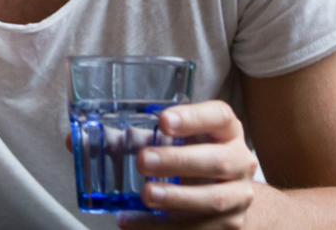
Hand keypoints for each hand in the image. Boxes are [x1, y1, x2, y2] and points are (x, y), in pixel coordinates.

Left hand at [122, 101, 257, 227]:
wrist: (229, 194)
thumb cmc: (196, 154)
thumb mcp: (181, 138)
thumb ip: (148, 135)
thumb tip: (95, 140)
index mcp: (227, 130)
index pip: (219, 116)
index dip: (193, 118)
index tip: (163, 121)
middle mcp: (240, 161)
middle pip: (216, 160)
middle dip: (178, 161)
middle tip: (143, 160)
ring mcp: (238, 197)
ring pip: (212, 199)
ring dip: (175, 198)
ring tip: (145, 195)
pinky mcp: (231, 226)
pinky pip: (198, 229)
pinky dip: (163, 227)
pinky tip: (134, 222)